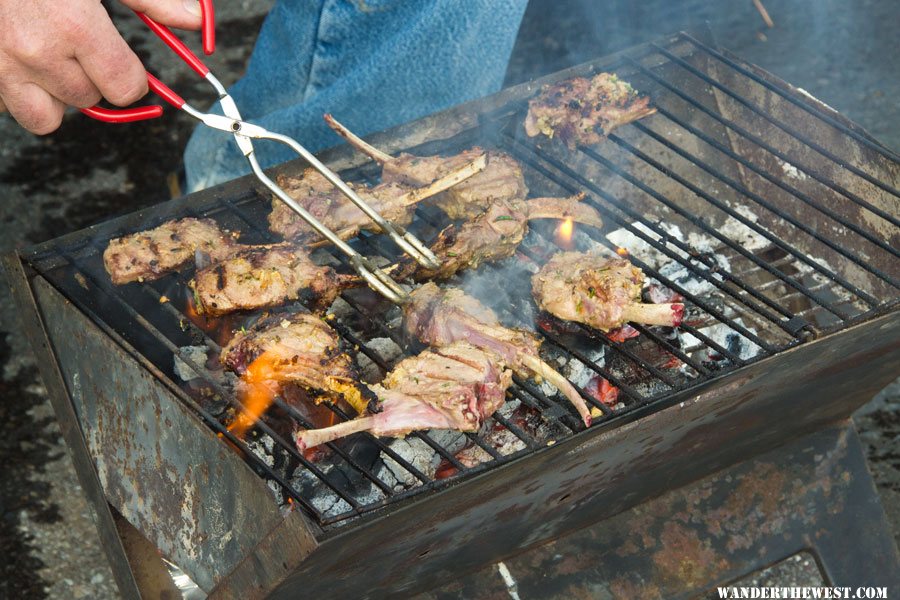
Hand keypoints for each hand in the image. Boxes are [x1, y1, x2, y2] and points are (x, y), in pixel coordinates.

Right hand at [0, 0, 201, 133]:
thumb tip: (195, 20)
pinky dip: (15, 91)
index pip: (125, 87)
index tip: (123, 62)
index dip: (131, 77)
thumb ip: (150, 0)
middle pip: (90, 99)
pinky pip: (6, 107)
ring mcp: (1, 67)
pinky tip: (16, 59)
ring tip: (47, 56)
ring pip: (47, 116)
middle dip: (91, 78)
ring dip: (54, 94)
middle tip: (76, 44)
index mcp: (75, 26)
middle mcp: (37, 52)